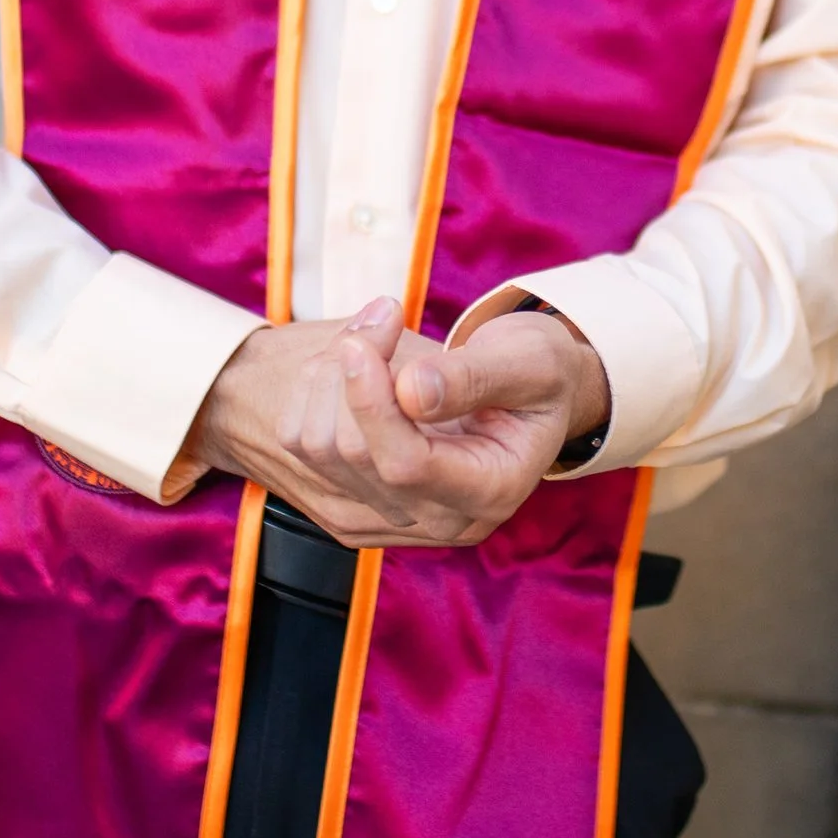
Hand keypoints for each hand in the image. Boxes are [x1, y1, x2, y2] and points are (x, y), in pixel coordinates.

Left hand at [190, 298, 609, 549]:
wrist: (527, 392)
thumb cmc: (537, 371)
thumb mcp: (530, 362)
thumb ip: (475, 377)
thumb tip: (411, 390)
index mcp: (492, 492)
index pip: (407, 466)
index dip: (372, 401)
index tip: (360, 342)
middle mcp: (440, 521)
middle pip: (352, 454)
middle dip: (351, 371)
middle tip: (383, 316)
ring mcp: (392, 518)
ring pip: (315, 446)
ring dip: (328, 375)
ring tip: (374, 336)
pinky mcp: (352, 500)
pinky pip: (300, 442)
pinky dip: (315, 389)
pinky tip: (356, 365)